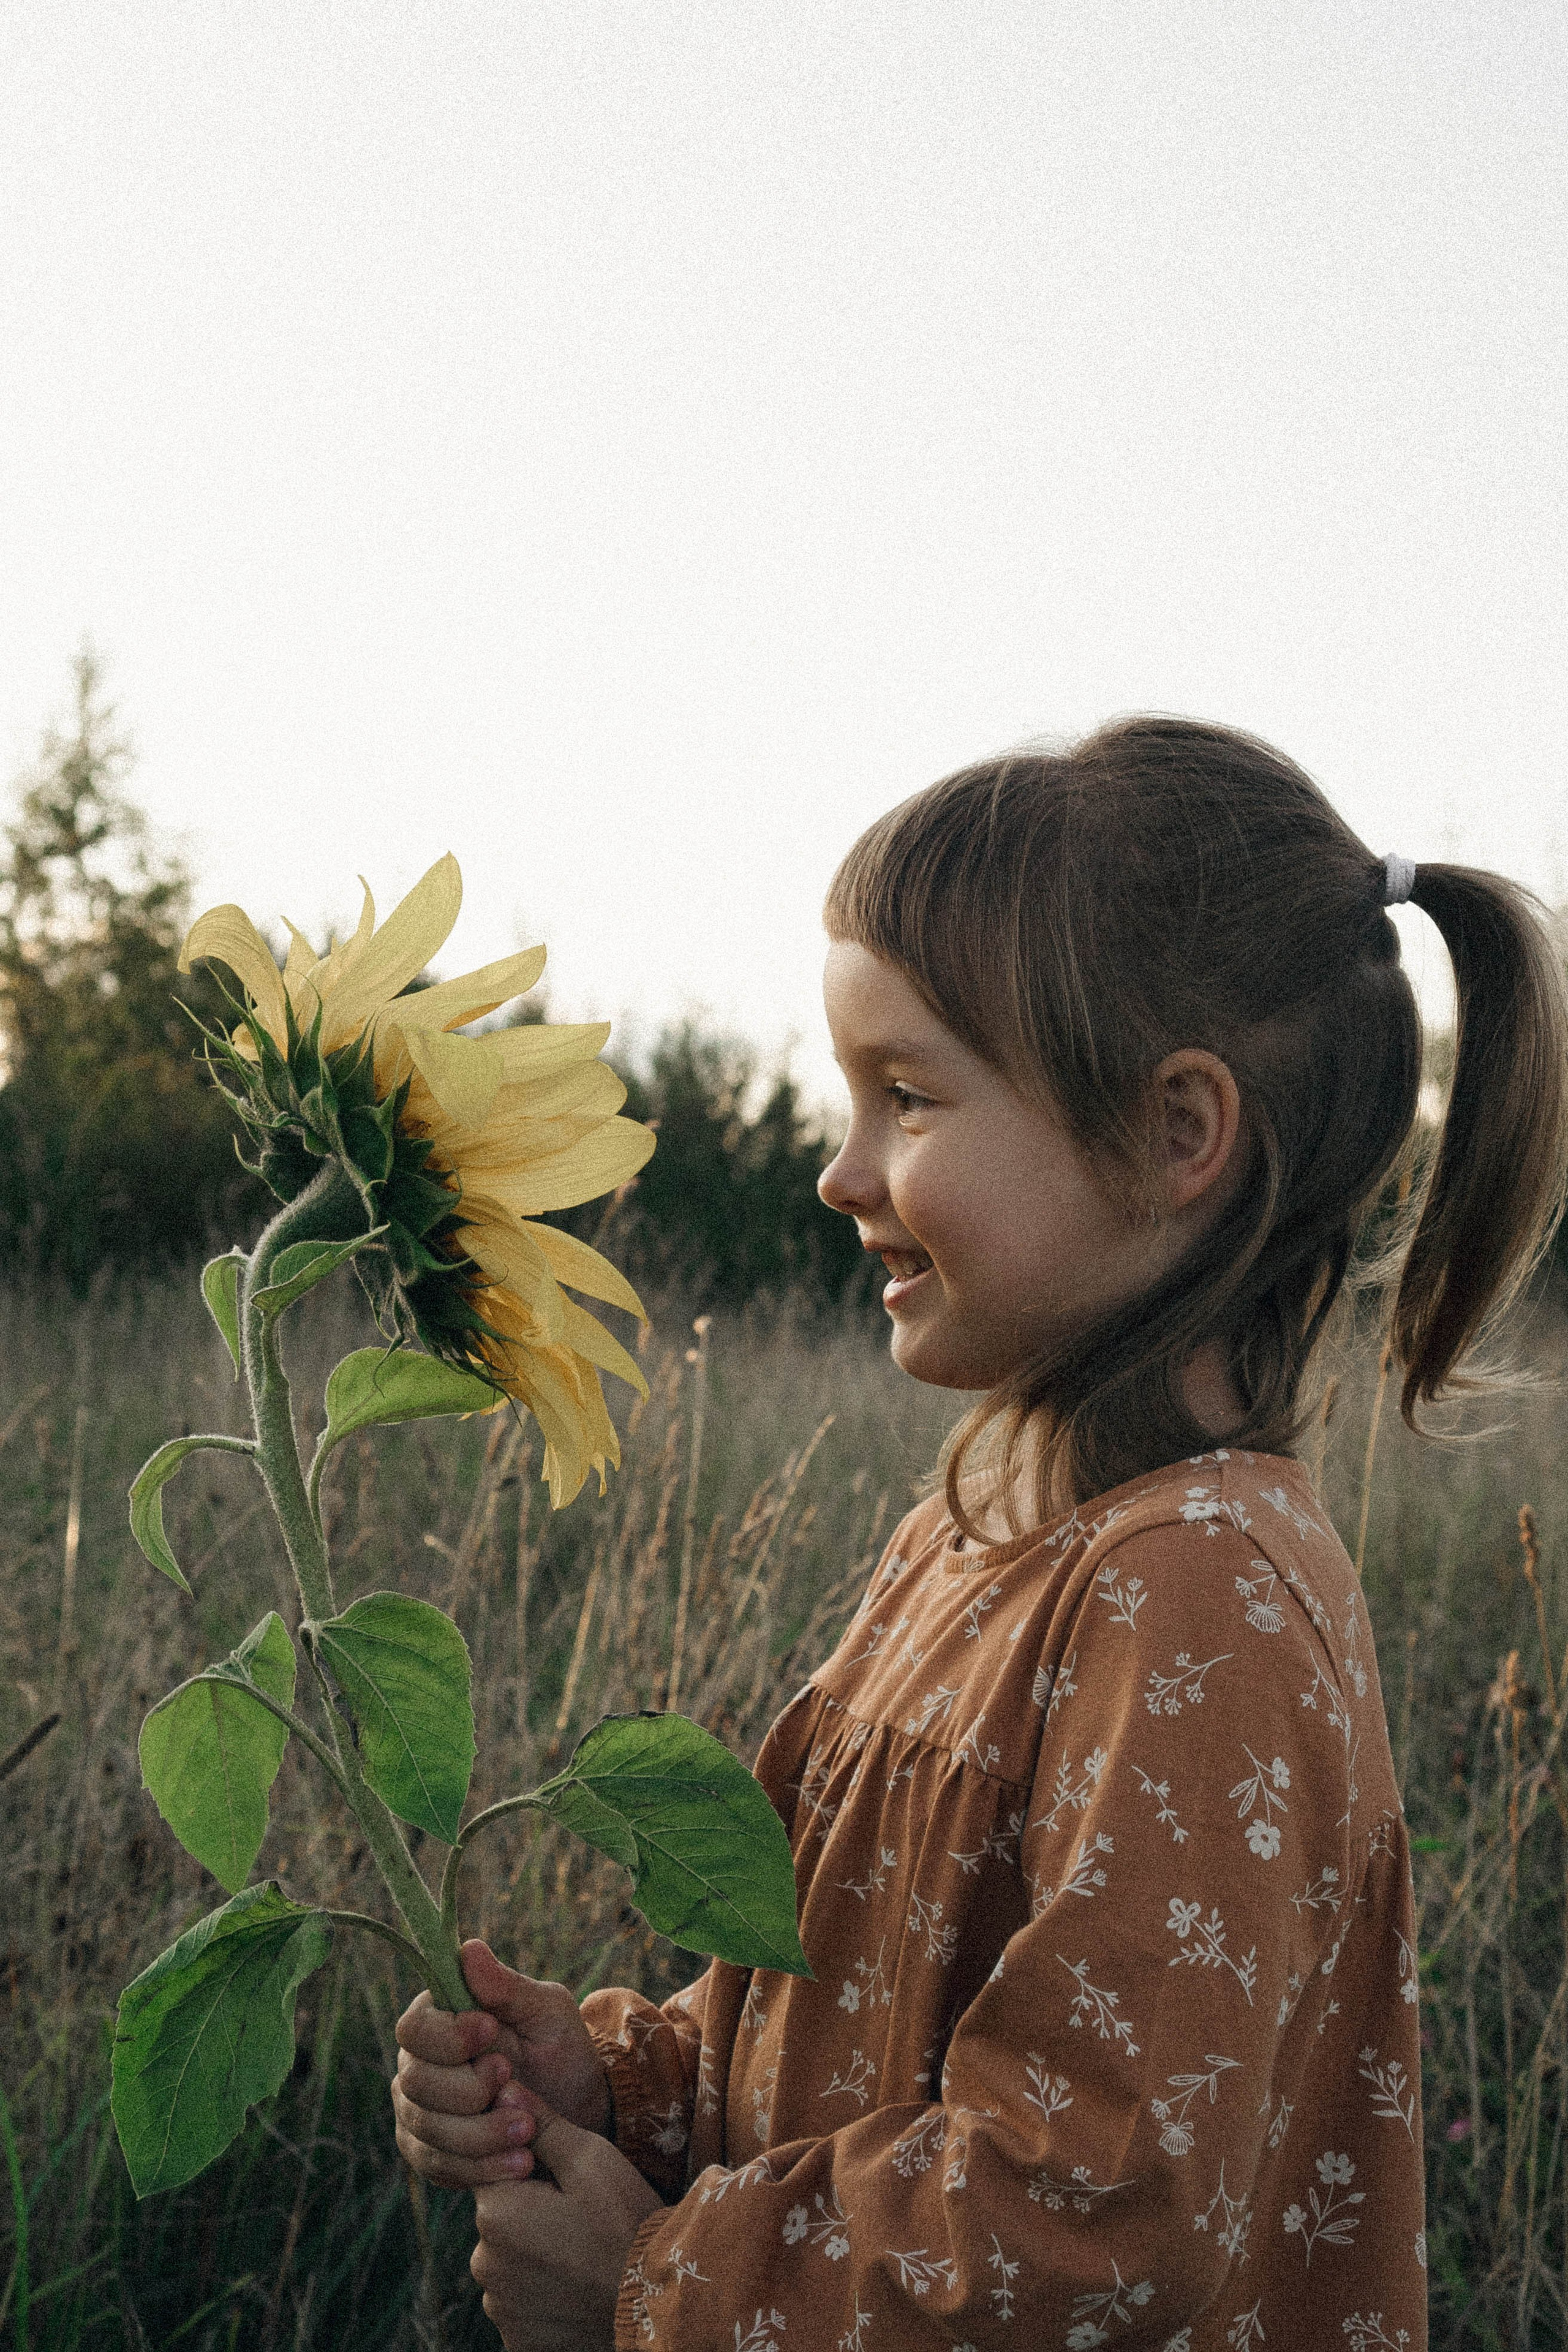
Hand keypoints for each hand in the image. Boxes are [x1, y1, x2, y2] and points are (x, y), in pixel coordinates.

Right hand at [392, 1940, 611, 2188]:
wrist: (576, 2113)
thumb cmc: (561, 2051)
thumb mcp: (547, 2013)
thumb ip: (508, 1987)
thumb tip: (468, 1949)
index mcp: (441, 2018)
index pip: (414, 2028)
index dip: (447, 2036)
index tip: (491, 2032)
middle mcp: (418, 2063)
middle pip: (415, 2082)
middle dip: (470, 2092)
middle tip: (518, 2091)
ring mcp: (418, 2111)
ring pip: (425, 2128)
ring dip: (481, 2134)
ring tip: (529, 2131)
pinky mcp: (429, 2152)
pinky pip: (437, 2166)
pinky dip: (480, 2168)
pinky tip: (519, 2163)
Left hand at [471, 2096, 660, 2351]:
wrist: (660, 2302)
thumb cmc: (626, 2220)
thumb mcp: (589, 2158)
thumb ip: (539, 2124)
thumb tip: (501, 2090)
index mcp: (495, 2213)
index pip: (491, 2171)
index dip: (527, 2165)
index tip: (564, 2177)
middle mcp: (484, 2264)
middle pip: (499, 2219)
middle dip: (530, 2211)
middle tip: (581, 2216)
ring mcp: (500, 2309)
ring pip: (510, 2263)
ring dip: (536, 2255)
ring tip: (584, 2252)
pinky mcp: (517, 2342)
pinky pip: (522, 2304)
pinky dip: (544, 2294)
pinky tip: (578, 2285)